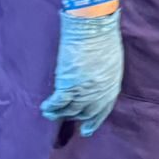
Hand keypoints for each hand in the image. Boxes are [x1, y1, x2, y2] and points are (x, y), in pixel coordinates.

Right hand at [41, 7, 123, 135]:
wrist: (94, 28)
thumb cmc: (104, 37)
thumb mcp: (111, 60)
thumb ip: (105, 74)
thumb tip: (97, 80)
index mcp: (112, 84)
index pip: (104, 109)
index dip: (95, 120)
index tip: (87, 129)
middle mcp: (100, 92)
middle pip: (87, 112)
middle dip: (77, 118)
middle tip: (66, 121)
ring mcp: (84, 90)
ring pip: (71, 110)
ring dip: (60, 114)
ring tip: (52, 114)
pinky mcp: (69, 86)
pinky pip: (58, 103)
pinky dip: (51, 107)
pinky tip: (46, 108)